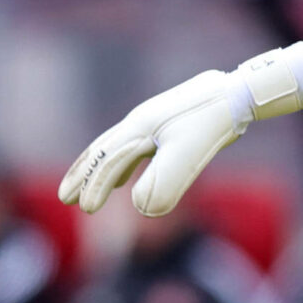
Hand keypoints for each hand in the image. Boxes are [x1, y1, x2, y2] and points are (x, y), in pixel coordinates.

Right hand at [59, 46, 302, 215]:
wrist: (237, 93)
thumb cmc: (211, 124)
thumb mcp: (188, 156)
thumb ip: (164, 183)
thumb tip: (142, 209)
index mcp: (138, 128)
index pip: (107, 160)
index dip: (94, 186)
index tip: (85, 209)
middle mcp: (138, 122)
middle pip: (101, 150)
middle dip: (83, 175)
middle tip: (64, 198)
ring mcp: (151, 121)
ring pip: (115, 148)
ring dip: (99, 170)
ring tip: (87, 189)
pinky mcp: (165, 124)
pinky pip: (134, 147)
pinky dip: (122, 165)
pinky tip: (125, 179)